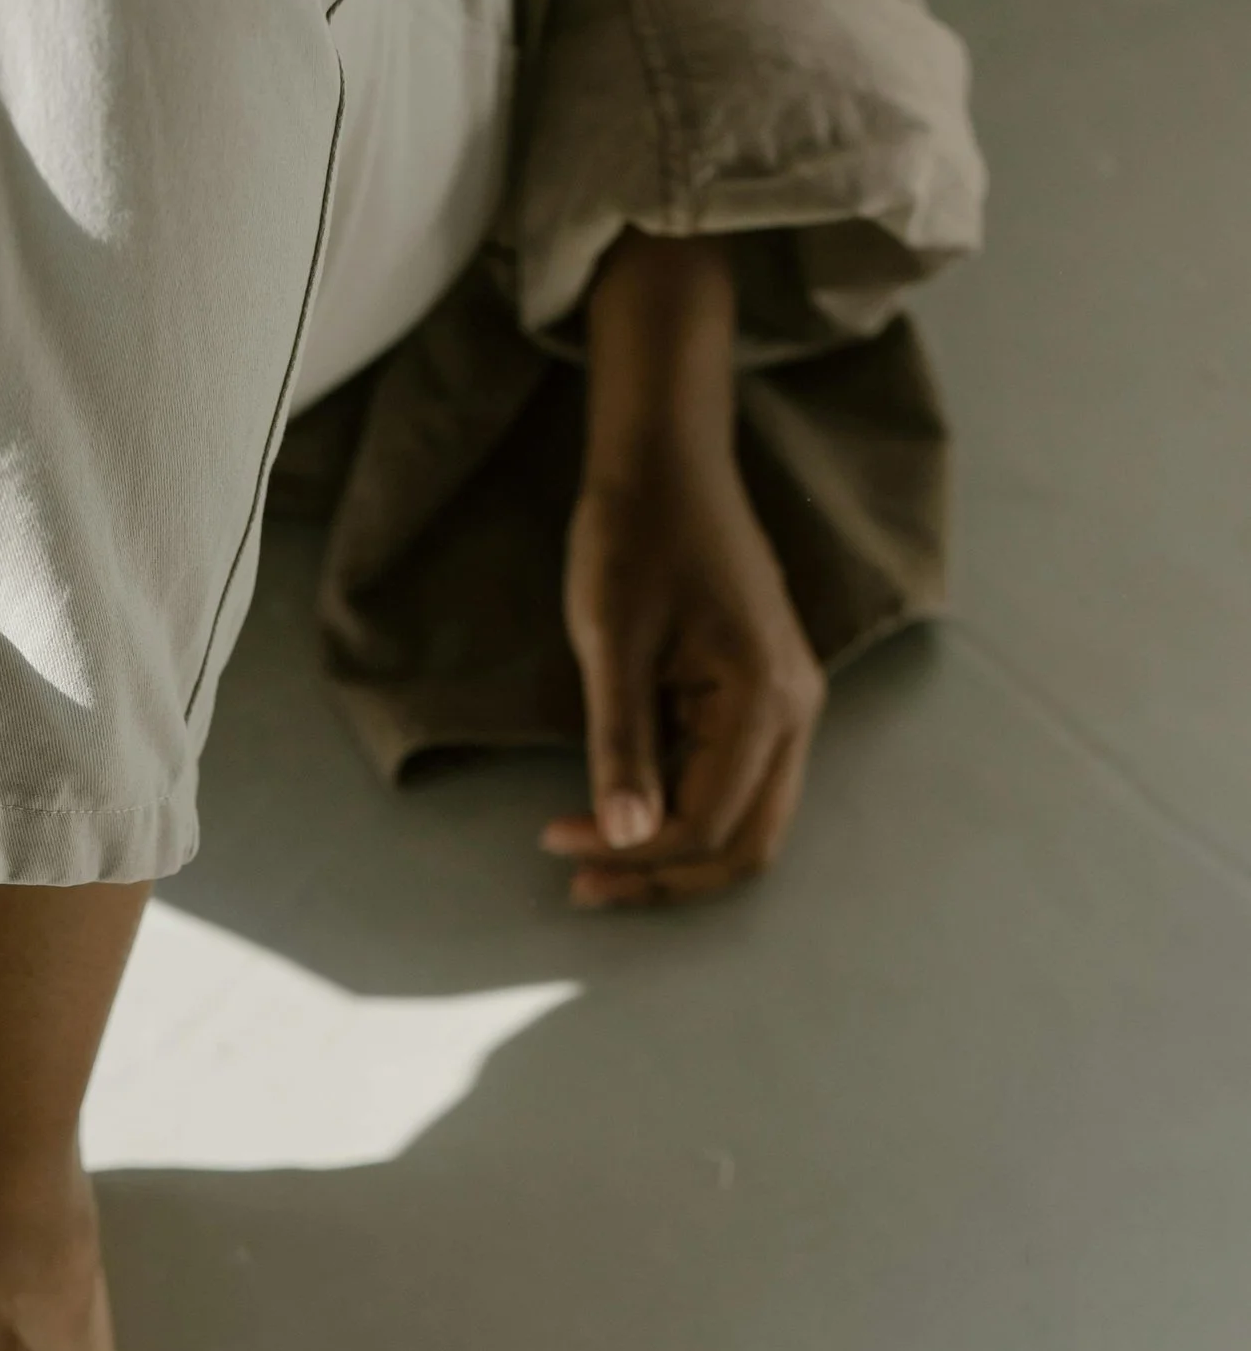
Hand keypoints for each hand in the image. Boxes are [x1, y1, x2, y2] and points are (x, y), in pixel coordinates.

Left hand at [541, 233, 826, 910]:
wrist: (667, 463)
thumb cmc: (633, 538)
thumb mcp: (611, 640)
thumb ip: (622, 743)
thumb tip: (629, 836)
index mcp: (765, 699)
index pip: (705, 823)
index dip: (629, 852)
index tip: (554, 840)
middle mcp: (797, 712)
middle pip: (744, 846)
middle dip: (662, 880)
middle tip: (580, 887)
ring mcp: (789, 709)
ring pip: (748, 827)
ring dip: (675, 860)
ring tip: (596, 865)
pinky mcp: (767, 702)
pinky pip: (739, 791)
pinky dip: (687, 821)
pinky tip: (628, 817)